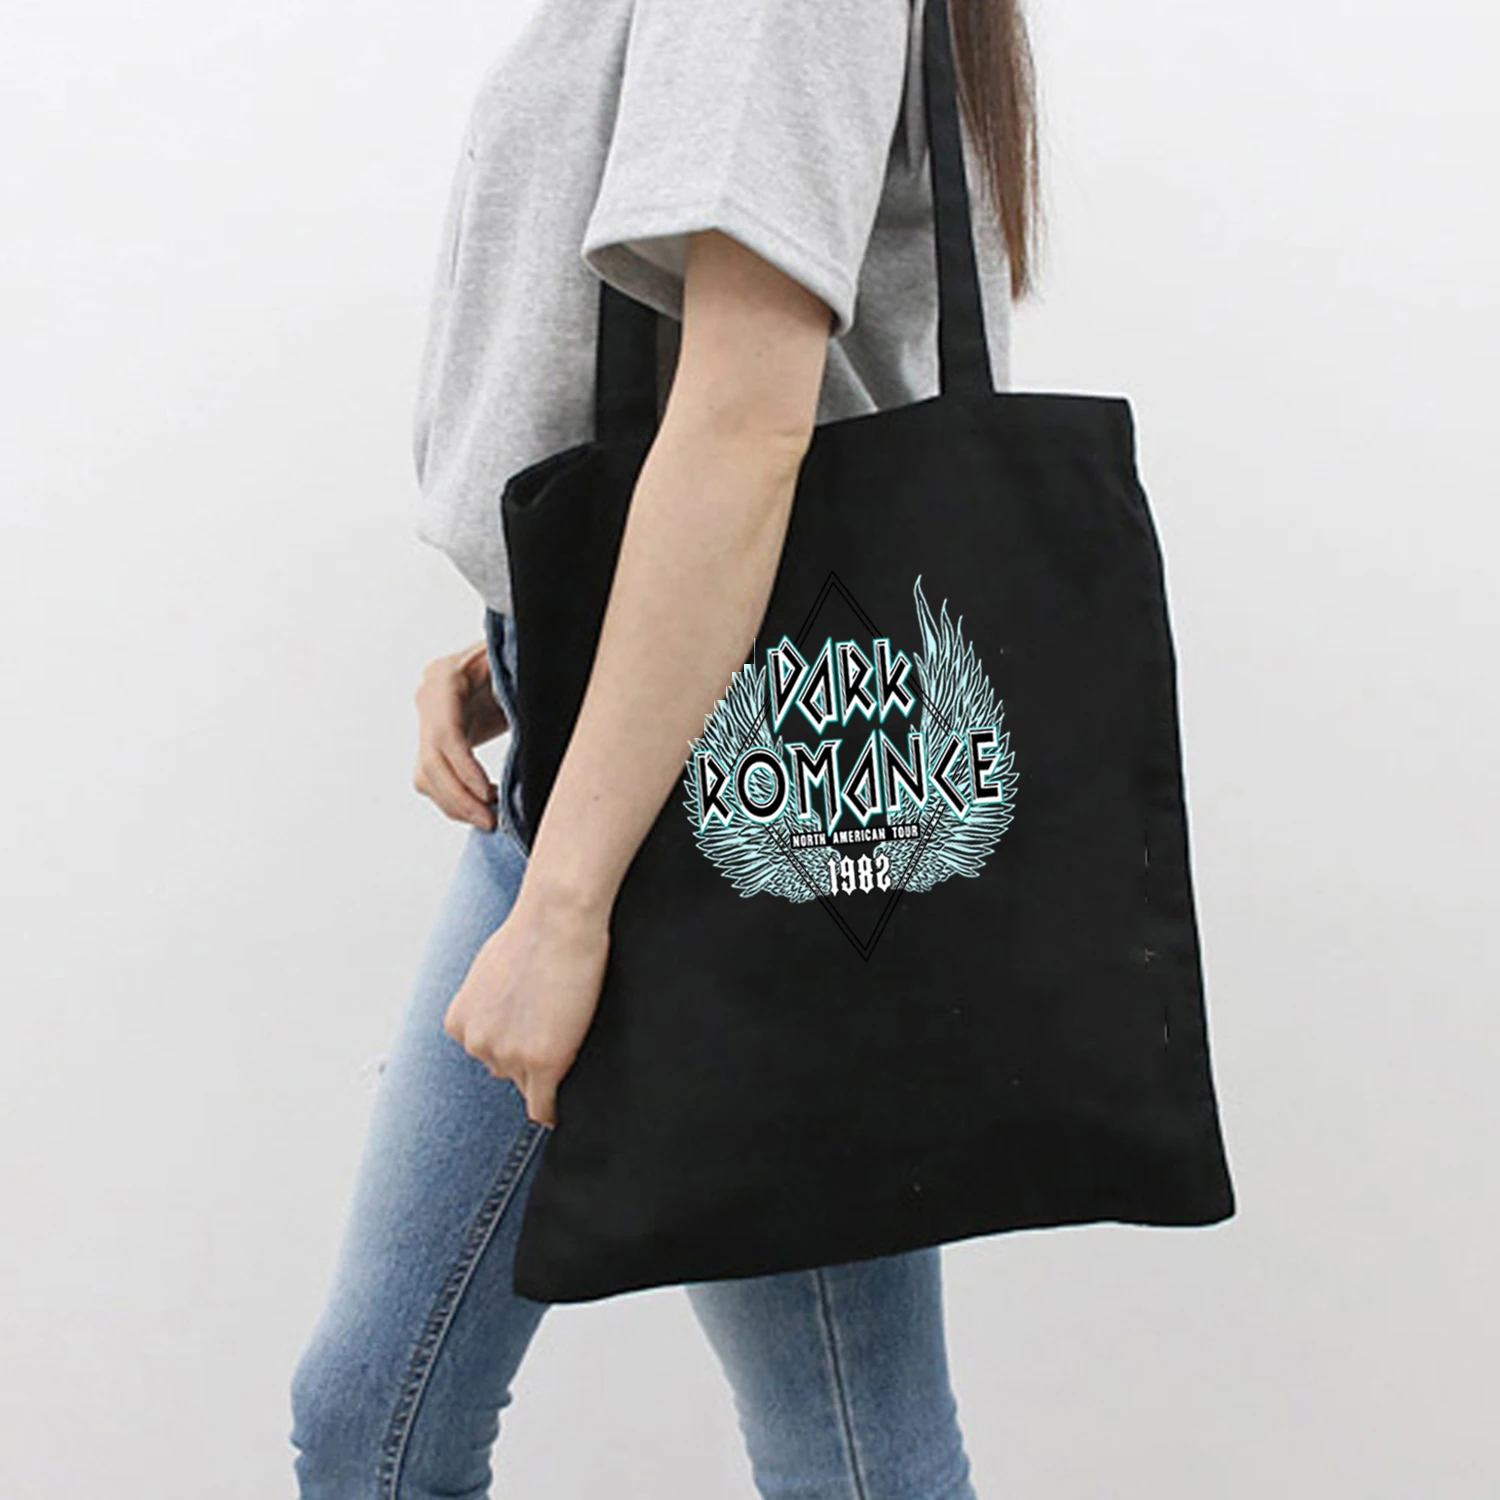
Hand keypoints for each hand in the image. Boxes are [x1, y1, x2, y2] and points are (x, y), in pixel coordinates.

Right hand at [413, 640, 508, 829]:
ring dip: (456, 804)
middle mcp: (428, 697)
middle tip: (489, 821)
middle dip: (459, 798)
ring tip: (489, 818)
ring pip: (426, 776)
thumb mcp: (521, 667)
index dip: (464, 769)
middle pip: (430, 762)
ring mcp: (427, 719)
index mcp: (446, 676)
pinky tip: (483, 805)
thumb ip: (521, 688)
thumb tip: (540, 714)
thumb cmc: (519, 659)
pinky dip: (456, 799)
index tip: (487, 794)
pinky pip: (434, 778)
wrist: (507, 655)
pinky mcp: (435, 739)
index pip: (446, 734)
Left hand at [443, 882, 610, 1125]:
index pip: (487, 1053)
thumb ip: (489, 1005)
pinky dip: (555, 1112)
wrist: (558, 917)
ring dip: (548, 1070)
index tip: (534, 1034)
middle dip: (529, 1057)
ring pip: (530, 1085)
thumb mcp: (490, 971)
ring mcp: (508, 1055)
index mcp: (458, 1022)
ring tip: (568, 1033)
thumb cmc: (531, 932)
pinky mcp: (542, 1062)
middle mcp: (476, 1044)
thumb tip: (507, 1020)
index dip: (515, 1044)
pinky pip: (545, 1108)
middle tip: (556, 1027)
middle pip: (507, 1070)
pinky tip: (565, 1108)